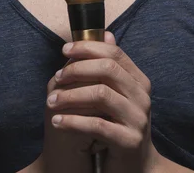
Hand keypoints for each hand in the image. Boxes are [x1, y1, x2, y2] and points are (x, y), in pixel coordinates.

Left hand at [46, 32, 156, 172]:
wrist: (136, 167)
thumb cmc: (119, 126)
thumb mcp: (116, 95)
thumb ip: (110, 67)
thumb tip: (106, 34)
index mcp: (139, 81)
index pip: (114, 53)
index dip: (88, 48)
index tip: (64, 50)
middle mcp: (143, 96)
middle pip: (108, 69)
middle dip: (77, 69)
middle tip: (56, 77)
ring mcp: (139, 119)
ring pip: (101, 94)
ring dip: (71, 95)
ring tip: (51, 101)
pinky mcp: (129, 141)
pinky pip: (97, 125)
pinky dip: (73, 120)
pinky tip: (57, 120)